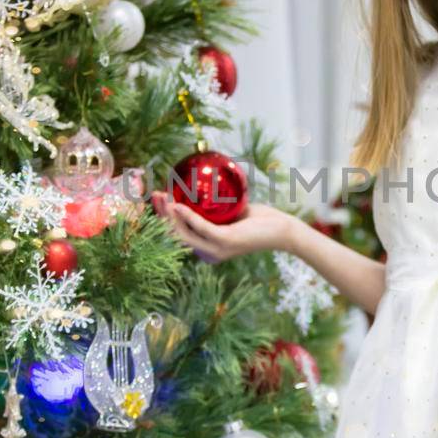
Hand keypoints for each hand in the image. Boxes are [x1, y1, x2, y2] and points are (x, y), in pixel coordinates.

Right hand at [151, 192, 300, 262]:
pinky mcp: (225, 241)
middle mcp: (209, 252)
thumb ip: (217, 207)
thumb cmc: (259, 220)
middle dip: (161, 214)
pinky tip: (177, 204)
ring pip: (183, 233)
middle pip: (176, 234)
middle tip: (155, 194)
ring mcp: (216, 249)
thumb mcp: (233, 212)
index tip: (158, 198)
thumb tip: (201, 185)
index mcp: (208, 247)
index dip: (164, 217)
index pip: (180, 233)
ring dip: (169, 214)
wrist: (282, 230)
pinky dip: (186, 216)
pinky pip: (200, 227)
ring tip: (161, 197)